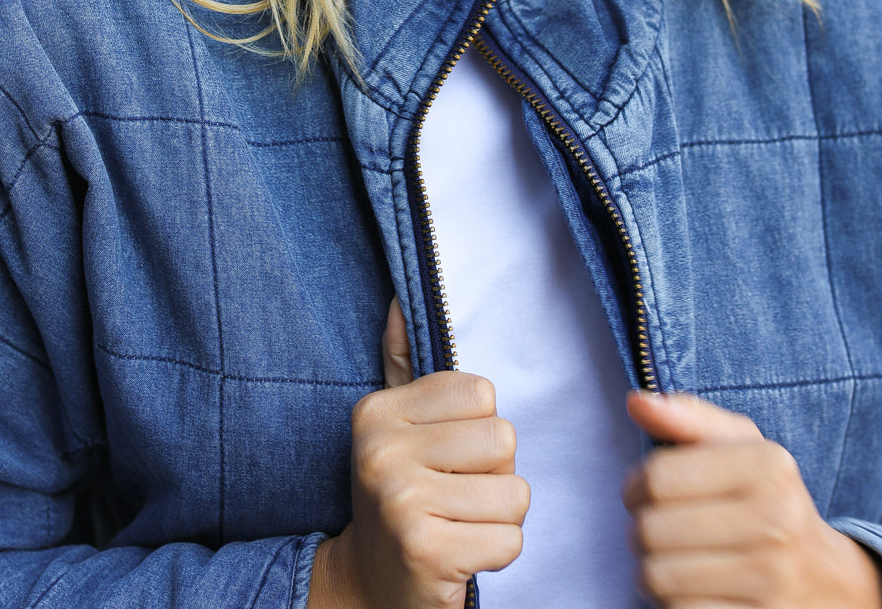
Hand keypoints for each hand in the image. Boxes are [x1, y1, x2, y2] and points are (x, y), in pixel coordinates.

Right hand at [308, 299, 529, 608]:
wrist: (367, 584)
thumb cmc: (396, 494)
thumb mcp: (392, 429)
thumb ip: (401, 364)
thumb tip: (398, 301)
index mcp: (379, 412)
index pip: (481, 393)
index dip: (479, 428)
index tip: (447, 456)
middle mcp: (382, 451)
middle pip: (503, 438)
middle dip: (496, 473)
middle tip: (457, 495)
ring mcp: (401, 502)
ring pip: (514, 492)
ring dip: (500, 516)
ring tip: (461, 523)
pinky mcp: (425, 551)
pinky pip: (510, 540)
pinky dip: (498, 553)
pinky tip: (463, 554)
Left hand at [624, 390, 881, 606]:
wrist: (826, 578)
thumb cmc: (765, 498)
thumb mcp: (740, 446)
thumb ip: (687, 417)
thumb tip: (637, 402)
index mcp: (768, 467)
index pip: (658, 476)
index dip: (635, 485)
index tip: (644, 492)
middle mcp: (776, 522)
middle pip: (653, 529)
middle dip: (641, 529)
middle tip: (657, 528)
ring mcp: (771, 579)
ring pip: (658, 577)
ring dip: (651, 569)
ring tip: (672, 558)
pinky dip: (672, 601)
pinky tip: (692, 586)